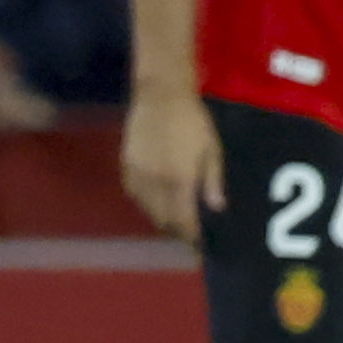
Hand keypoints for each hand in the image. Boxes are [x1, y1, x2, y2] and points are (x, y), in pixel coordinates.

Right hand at [120, 88, 223, 243]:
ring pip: (147, 210)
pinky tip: (156, 198)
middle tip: (189, 231)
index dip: (191, 236)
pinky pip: (135, 195)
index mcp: (179, 180)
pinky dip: (146, 203)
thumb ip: (212, 181)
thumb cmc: (193, 121)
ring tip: (174, 216)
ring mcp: (138, 176)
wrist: (160, 96)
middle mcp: (155, 183)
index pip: (184, 221)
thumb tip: (216, 208)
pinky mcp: (126, 167)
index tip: (199, 245)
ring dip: (161, 218)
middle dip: (177, 230)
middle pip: (164, 220)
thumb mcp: (212, 149)